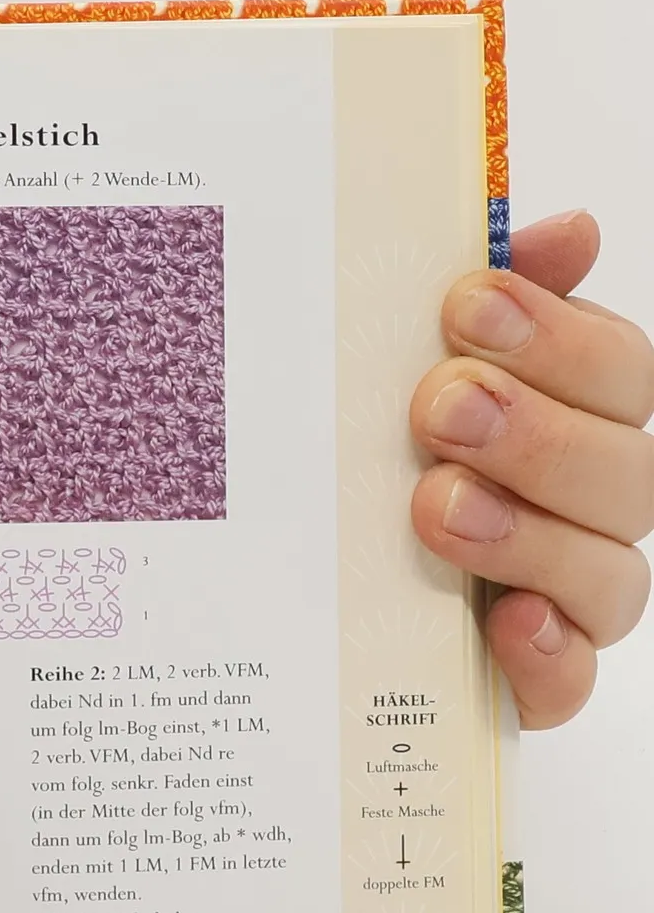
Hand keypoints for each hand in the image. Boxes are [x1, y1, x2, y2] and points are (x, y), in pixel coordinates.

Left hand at [411, 210, 653, 727]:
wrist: (291, 594)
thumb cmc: (367, 459)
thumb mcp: (394, 370)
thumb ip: (484, 304)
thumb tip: (566, 230)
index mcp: (570, 418)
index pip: (616, 369)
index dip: (556, 333)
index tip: (464, 304)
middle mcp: (584, 509)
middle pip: (622, 467)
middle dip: (533, 431)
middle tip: (438, 406)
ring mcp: (565, 600)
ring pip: (608, 573)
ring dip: (528, 533)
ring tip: (436, 505)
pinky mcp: (530, 683)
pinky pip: (569, 682)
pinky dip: (546, 655)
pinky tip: (506, 623)